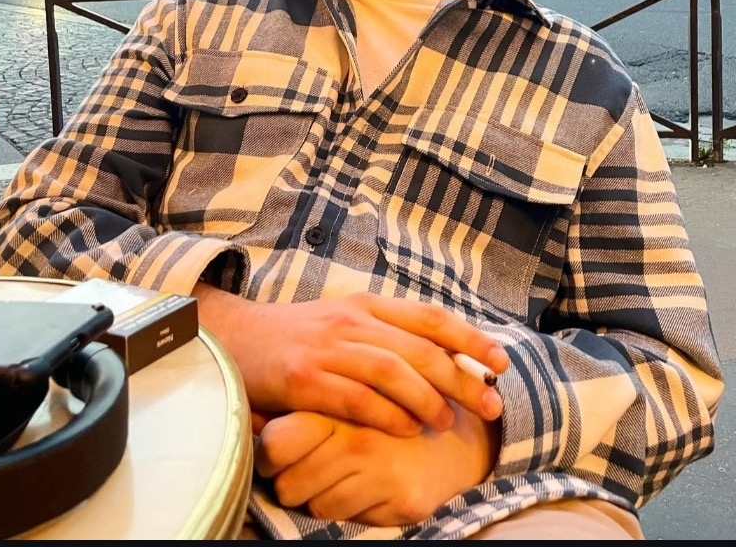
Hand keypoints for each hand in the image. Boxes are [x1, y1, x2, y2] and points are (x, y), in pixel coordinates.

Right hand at [194, 285, 508, 435]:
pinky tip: (405, 430)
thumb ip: (388, 335)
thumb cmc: (298, 337)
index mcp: (367, 305)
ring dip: (428, 399)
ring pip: (393, 371)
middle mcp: (352, 321)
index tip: (501, 361)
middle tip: (490, 403)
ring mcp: (327, 349)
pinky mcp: (304, 380)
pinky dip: (386, 416)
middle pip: (420, 348)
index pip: (430, 317)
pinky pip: (355, 399)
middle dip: (462, 377)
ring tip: (448, 423)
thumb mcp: (345, 322)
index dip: (470, 338)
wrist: (234, 338)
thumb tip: (445, 358)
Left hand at [254, 404, 500, 525]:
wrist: (453, 431)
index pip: (275, 441)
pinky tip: (366, 484)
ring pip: (315, 504)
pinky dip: (348, 506)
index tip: (276, 450)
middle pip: (288, 483)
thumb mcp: (345, 395)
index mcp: (340, 399)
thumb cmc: (385, 410)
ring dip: (321, 494)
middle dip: (294, 478)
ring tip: (344, 471)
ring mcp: (381, 468)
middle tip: (315, 463)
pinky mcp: (402, 497)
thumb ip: (302, 403)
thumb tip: (250, 416)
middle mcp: (358, 434)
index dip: (267, 452)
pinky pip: (345, 517)